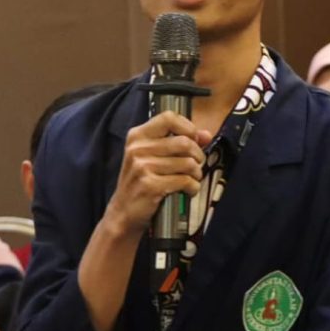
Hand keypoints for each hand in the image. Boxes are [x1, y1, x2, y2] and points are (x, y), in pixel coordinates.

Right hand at [106, 111, 210, 234]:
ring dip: (196, 173)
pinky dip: (192, 187)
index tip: (193, 140)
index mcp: (137, 136)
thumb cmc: (142, 182)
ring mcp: (142, 167)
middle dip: (197, 155)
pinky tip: (188, 190)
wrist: (123, 212)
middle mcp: (137, 148)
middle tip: (196, 165)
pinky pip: (184, 181)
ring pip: (187, 163)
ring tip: (192, 179)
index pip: (168, 118)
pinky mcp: (150, 185)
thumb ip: (178, 142)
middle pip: (184, 142)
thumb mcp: (153, 157)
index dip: (188, 127)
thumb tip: (206, 135)